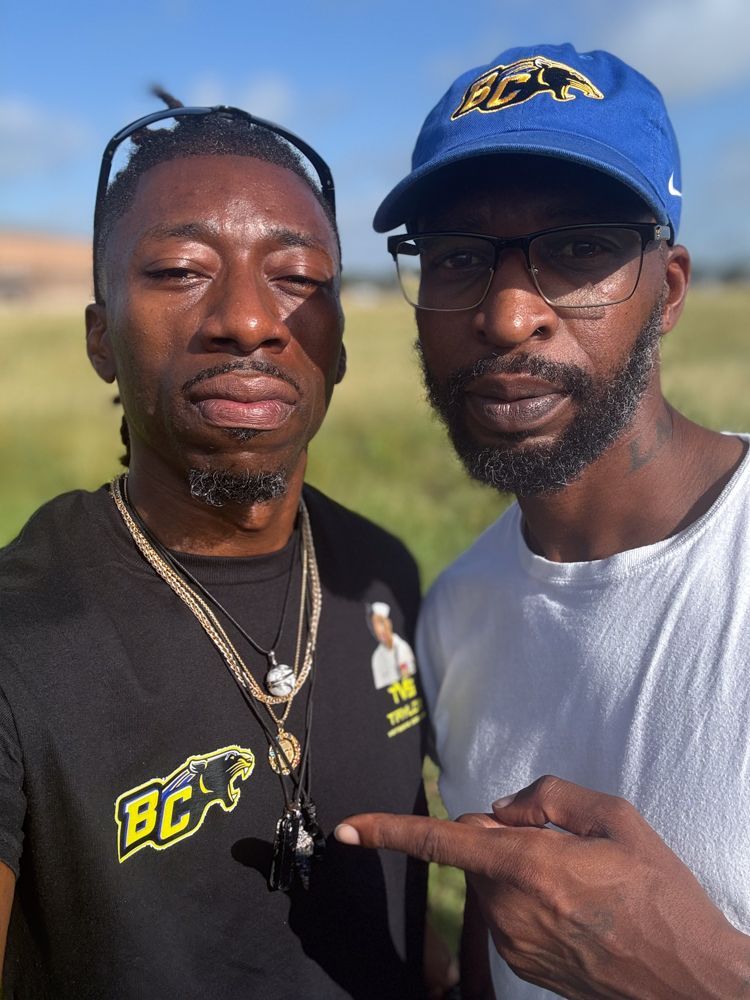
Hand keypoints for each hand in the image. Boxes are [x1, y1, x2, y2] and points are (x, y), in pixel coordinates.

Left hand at [336, 775, 749, 998]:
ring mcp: (513, 944)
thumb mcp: (617, 820)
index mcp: (528, 865)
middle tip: (563, 845)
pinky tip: (575, 911)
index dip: (388, 831)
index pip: (441, 842)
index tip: (346, 828)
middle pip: (478, 852)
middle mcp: (509, 909)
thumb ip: (549, 797)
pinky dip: (528, 902)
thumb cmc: (659, 895)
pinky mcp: (522, 966)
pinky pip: (507, 915)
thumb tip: (500, 807)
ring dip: (518, 871)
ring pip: (492, 885)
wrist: (690, 981)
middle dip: (502, 837)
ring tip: (579, 884)